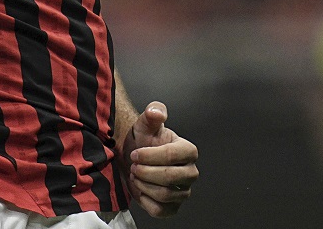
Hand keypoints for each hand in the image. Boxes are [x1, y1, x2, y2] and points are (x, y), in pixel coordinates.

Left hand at [123, 102, 198, 217]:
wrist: (132, 157)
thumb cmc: (142, 140)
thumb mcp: (144, 123)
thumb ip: (152, 113)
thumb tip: (157, 112)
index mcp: (187, 150)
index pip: (173, 155)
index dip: (150, 156)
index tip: (135, 153)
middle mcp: (190, 172)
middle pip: (171, 177)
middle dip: (146, 172)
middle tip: (134, 166)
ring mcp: (183, 191)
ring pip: (166, 195)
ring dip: (144, 185)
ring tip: (135, 175)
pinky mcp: (173, 206)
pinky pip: (161, 210)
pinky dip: (146, 201)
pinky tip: (140, 189)